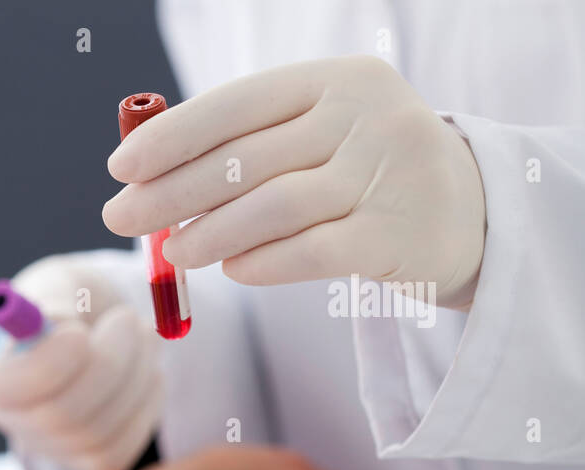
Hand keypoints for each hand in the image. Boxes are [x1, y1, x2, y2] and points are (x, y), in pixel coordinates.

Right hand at [0, 253, 162, 469]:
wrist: (97, 326)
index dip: (46, 365)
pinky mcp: (89, 460)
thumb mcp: (60, 284)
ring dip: (136, 374)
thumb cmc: (73, 300)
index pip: (5, 387)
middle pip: (60, 415)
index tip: (79, 331)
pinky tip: (147, 372)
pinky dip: (146, 403)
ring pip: (99, 430)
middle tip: (130, 320)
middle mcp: (14, 417)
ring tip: (144, 333)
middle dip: (108, 363)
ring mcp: (51, 445)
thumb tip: (57, 323)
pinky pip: (123, 446)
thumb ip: (54, 300)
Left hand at [103, 55, 486, 308]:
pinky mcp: (395, 234)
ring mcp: (384, 173)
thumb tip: (144, 178)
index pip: (236, 104)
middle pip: (244, 159)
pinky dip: (261, 264)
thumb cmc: (362, 170)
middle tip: (121, 218)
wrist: (469, 209)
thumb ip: (243, 146)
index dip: (171, 137)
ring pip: (272, 208)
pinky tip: (232, 269)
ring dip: (210, 233)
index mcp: (334, 80)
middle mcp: (364, 116)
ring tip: (175, 252)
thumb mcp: (315, 134)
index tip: (120, 167)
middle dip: (170, 193)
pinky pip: (310, 252)